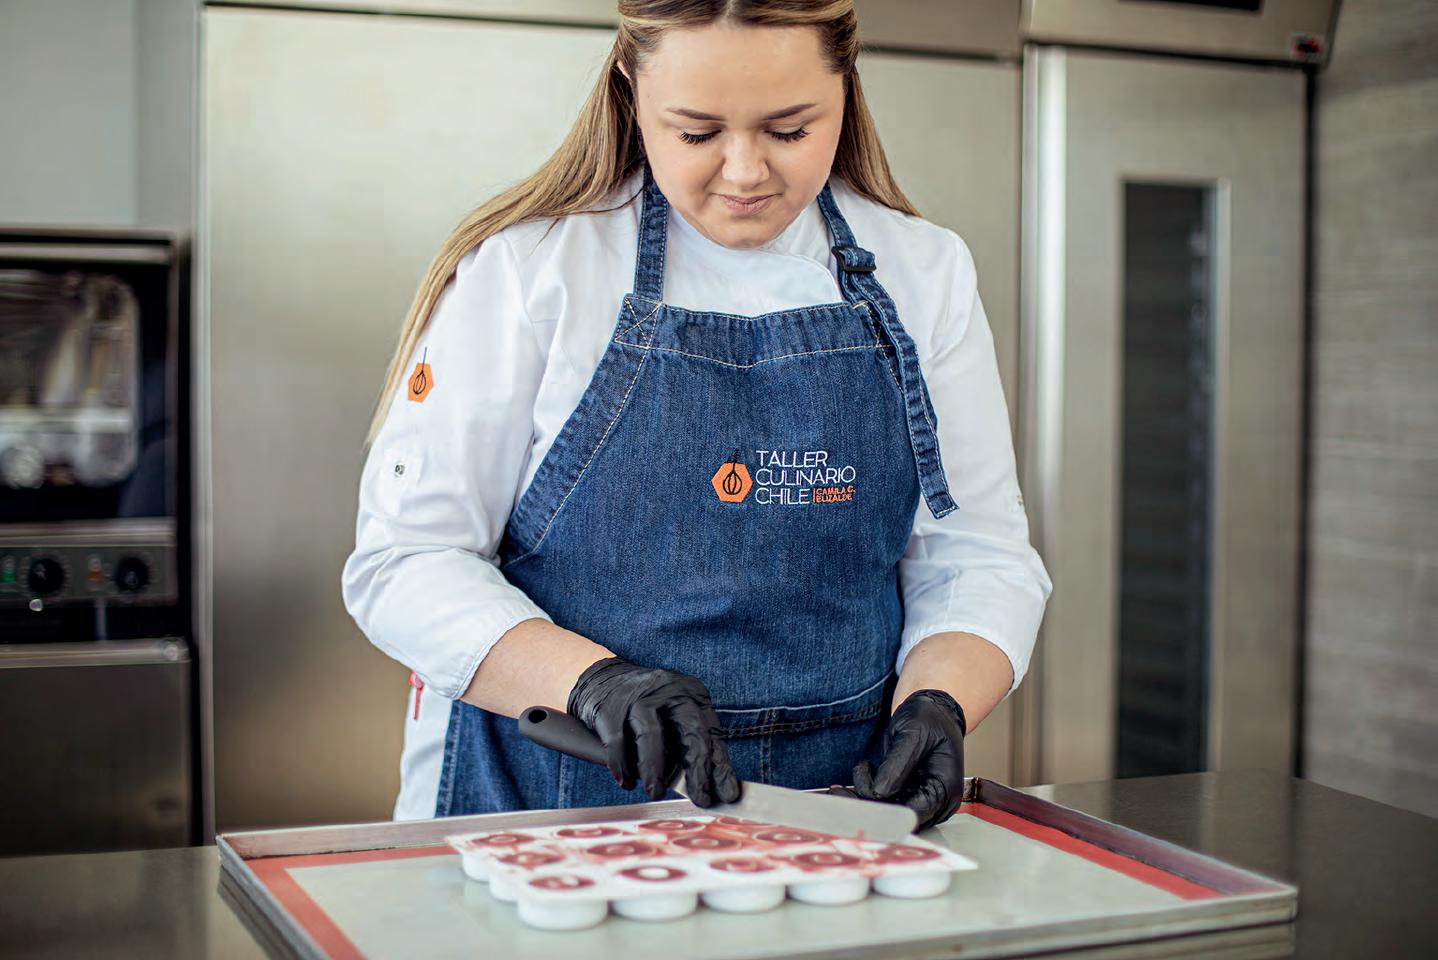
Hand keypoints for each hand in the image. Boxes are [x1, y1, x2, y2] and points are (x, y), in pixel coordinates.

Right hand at [566, 656, 741, 806]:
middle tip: (700, 798)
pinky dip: (622, 766)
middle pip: (690, 730)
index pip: (712, 735)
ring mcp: (639, 697)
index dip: (721, 767)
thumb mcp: (675, 717)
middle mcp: (670, 692)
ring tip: (655, 792)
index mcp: (692, 695)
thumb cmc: (646, 708)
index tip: (728, 794)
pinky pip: (618, 741)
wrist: (602, 678)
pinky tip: (625, 782)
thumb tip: (704, 788)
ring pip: (651, 734)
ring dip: (654, 770)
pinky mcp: (611, 707)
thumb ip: (687, 746)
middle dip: (697, 769)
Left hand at [841, 689, 966, 831]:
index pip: (915, 813)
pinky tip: (847, 786)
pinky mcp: (903, 795)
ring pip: (885, 813)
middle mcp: (934, 802)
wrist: (930, 709)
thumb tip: (880, 792)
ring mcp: (918, 800)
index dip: (886, 813)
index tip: (860, 801)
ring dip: (860, 801)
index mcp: (945, 789)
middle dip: (866, 807)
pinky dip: (862, 795)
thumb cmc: (929, 717)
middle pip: (898, 818)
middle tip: (839, 794)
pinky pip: (881, 803)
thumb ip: (898, 764)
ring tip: (838, 789)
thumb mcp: (914, 733)